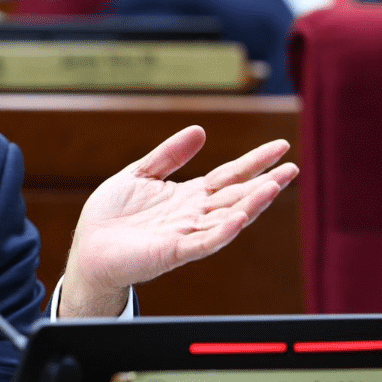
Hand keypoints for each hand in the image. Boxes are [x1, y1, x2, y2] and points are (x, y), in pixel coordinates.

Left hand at [59, 126, 298, 316]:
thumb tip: (200, 130)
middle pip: (237, 195)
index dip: (254, 161)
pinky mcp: (174, 251)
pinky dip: (223, 231)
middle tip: (293, 167)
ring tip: (274, 186)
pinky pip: (204, 242)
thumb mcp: (139, 174)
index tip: (280, 147)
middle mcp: (193, 215)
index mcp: (188, 196)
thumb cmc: (110, 216)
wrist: (88, 248)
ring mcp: (187, 234)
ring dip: (252, 204)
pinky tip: (239, 217)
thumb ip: (168, 155)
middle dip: (265, 182)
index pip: (229, 175)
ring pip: (228, 218)